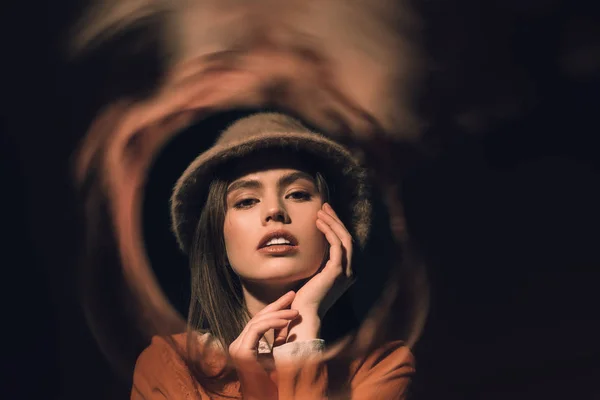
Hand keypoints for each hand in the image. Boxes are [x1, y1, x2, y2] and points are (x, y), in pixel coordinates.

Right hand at [229, 291, 298, 398]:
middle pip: (257, 318)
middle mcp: (238, 344)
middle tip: (292, 294)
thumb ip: (278, 340)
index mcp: (244, 345)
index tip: (291, 300)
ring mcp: (237, 348)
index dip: (275, 309)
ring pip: (257, 321)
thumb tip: (287, 324)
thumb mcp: (278, 356)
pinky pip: (256, 330)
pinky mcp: (241, 353)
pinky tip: (285, 321)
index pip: (259, 321)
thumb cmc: (273, 385)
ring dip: (278, 314)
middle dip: (276, 305)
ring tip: (295, 311)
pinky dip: (272, 323)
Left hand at [287, 203, 354, 340]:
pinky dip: (328, 231)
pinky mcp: (337, 271)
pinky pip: (336, 245)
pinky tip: (318, 223)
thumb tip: (312, 247)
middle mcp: (351, 271)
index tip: (325, 214)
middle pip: (347, 237)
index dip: (336, 226)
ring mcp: (346, 271)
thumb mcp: (313, 275)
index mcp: (346, 272)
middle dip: (336, 220)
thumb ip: (318, 263)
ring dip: (332, 222)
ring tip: (320, 211)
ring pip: (344, 238)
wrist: (304, 314)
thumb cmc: (304, 298)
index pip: (345, 243)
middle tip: (324, 206)